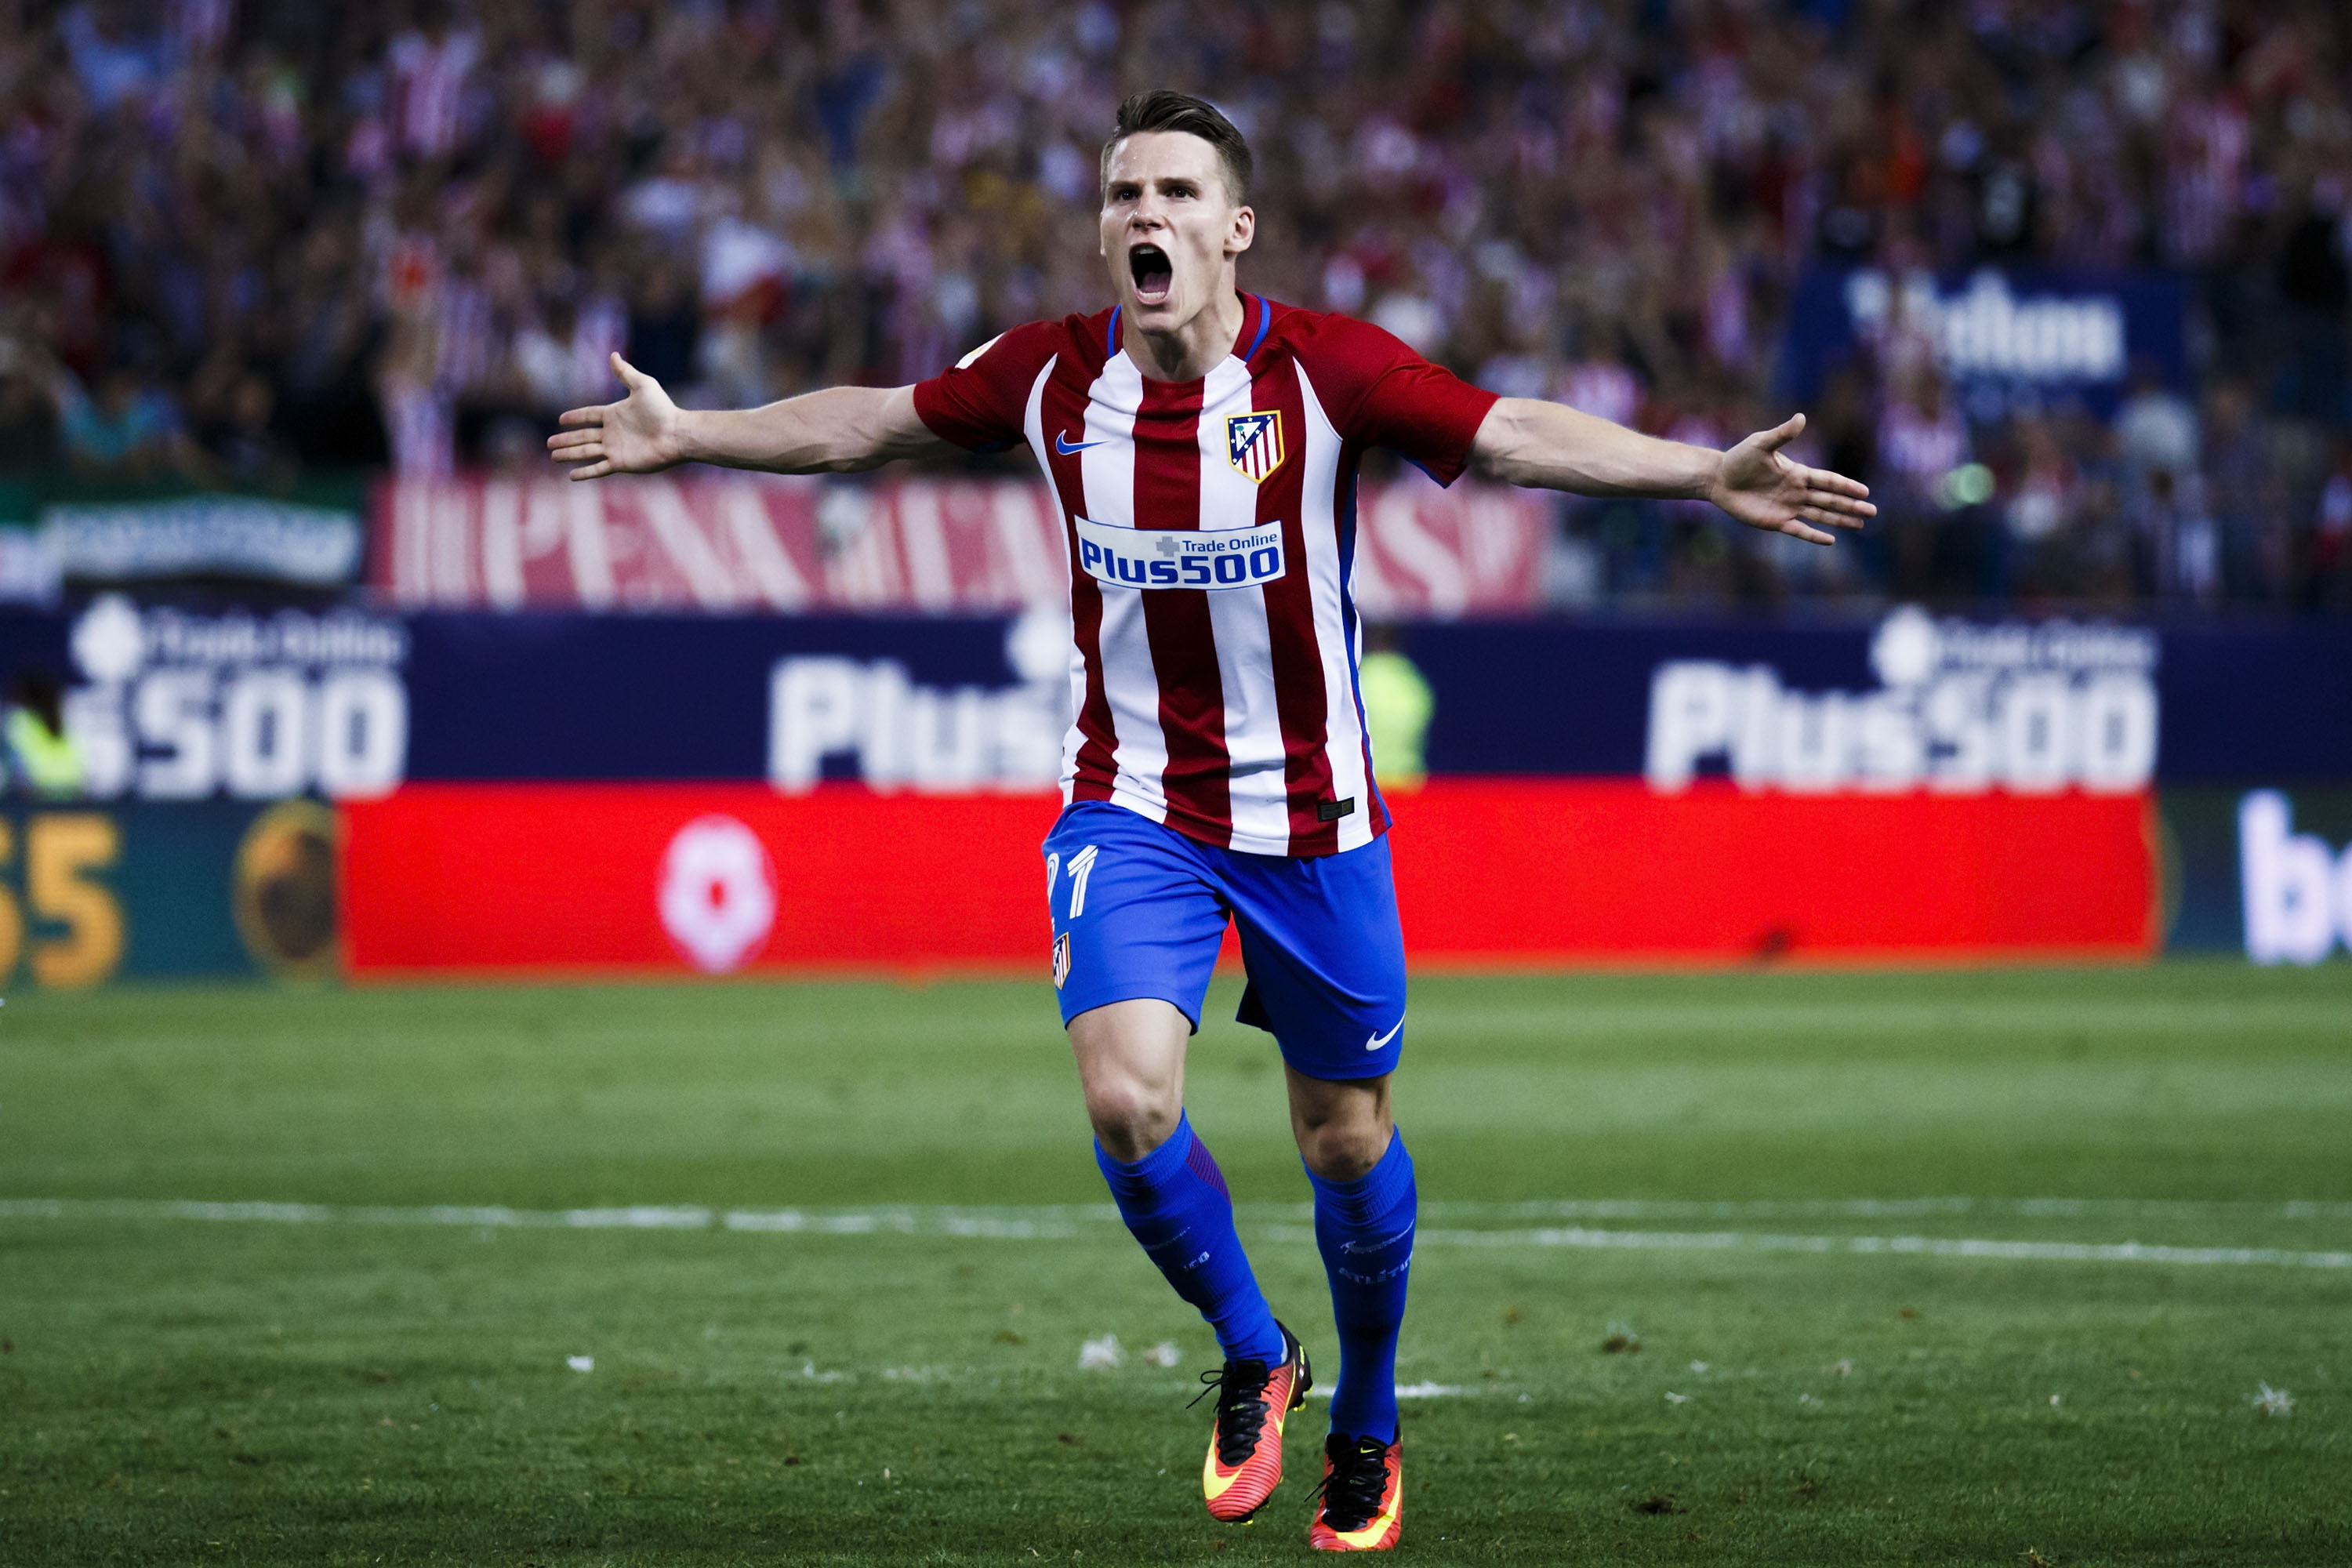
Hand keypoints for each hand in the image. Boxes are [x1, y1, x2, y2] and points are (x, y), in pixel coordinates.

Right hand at [546, 353, 685, 480]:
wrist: (676, 434)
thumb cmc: (662, 409)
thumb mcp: (643, 385)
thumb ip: (625, 372)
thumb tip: (613, 354)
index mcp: (614, 414)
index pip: (589, 415)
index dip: (575, 417)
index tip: (561, 420)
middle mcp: (612, 432)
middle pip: (582, 436)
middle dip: (565, 440)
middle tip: (549, 443)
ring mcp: (615, 449)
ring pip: (585, 452)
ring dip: (569, 454)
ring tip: (554, 456)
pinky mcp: (620, 463)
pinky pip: (598, 468)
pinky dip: (585, 472)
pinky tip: (571, 476)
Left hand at [1707, 414, 1874, 545]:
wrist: (1719, 479)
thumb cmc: (1739, 458)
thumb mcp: (1761, 444)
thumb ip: (1782, 434)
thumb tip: (1801, 417)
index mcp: (1798, 473)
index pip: (1828, 481)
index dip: (1846, 486)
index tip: (1865, 491)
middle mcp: (1797, 491)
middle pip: (1830, 500)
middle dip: (1851, 506)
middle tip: (1872, 512)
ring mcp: (1788, 507)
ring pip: (1821, 515)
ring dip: (1840, 520)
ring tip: (1860, 525)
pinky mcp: (1775, 521)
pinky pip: (1799, 530)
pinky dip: (1814, 536)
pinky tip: (1831, 540)